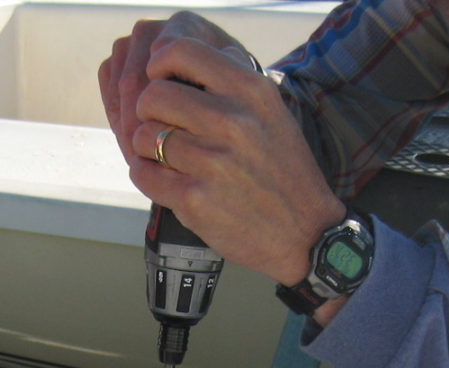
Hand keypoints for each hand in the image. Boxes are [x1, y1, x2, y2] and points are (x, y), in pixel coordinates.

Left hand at [98, 13, 345, 286]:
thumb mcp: (272, 112)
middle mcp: (231, 121)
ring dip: (146, 148)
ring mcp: (211, 161)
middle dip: (149, 111)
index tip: (160, 80)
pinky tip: (165, 180)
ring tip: (167, 158)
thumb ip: (233, 82)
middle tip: (161, 126)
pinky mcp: (194, 199)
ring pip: (143, 136)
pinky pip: (143, 174)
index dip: (159, 64)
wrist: (305, 233)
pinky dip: (147, 176)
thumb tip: (183, 56)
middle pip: (153, 95)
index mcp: (250, 91)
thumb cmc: (283, 170)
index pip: (181, 52)